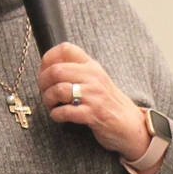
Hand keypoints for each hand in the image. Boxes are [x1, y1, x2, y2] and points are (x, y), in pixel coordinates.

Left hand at [37, 43, 150, 161]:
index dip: (48, 59)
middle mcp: (93, 77)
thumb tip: (48, 67)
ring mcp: (93, 96)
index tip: (44, 71)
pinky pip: (64, 111)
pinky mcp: (93, 114)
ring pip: (58, 90)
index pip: (66, 49)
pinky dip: (56, 115)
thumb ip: (77, 71)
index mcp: (92, 66)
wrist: (130, 124)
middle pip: (56, 70)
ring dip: (48, 100)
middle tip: (44, 92)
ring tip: (52, 105)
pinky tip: (59, 116)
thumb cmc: (108, 103)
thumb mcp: (96, 80)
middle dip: (42, 83)